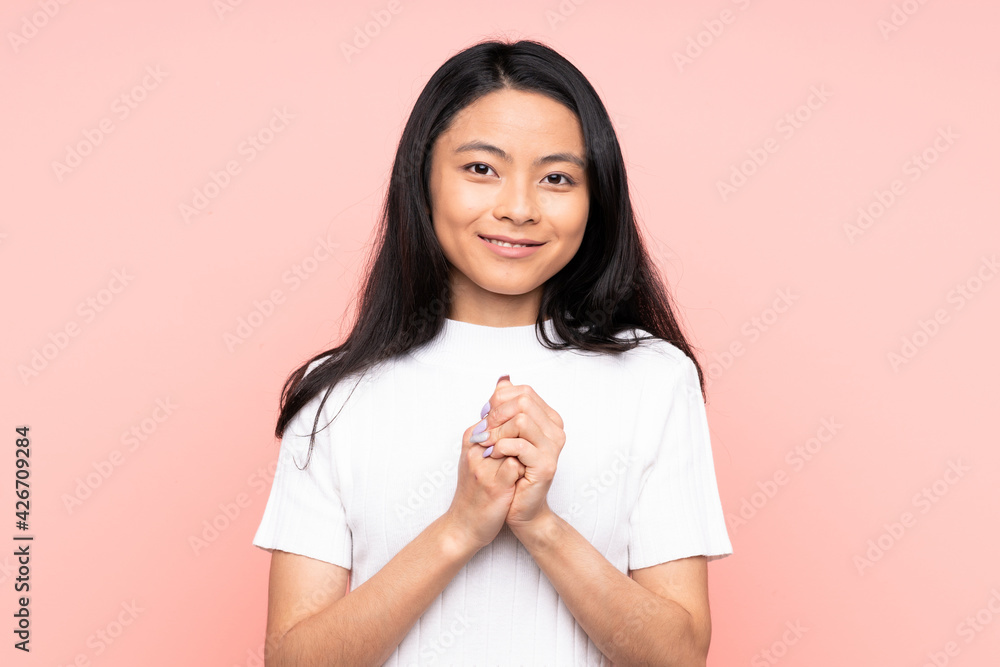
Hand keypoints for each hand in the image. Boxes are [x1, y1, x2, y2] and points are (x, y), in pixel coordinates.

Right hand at [444, 377, 526, 552]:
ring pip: (517, 441)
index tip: (525, 439)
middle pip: (512, 421)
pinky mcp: (494, 484)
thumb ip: (494, 423)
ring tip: (522, 466)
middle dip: (528, 435)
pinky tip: (522, 479)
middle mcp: (475, 447)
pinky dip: (525, 470)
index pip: (502, 409)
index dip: (521, 423)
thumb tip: (505, 383)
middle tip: (527, 452)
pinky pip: (517, 465)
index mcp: (472, 437)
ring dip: (527, 452)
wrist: (465, 525)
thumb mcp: (481, 453)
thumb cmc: (476, 488)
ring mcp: (484, 465)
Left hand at [479, 376, 565, 532]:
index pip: (523, 392)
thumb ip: (506, 407)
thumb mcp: (504, 434)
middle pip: (523, 401)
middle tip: (483, 433)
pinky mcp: (545, 466)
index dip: (499, 401)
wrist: (516, 509)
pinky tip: (494, 456)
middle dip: (497, 414)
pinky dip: (500, 448)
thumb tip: (503, 378)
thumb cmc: (509, 473)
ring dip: (497, 432)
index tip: (485, 418)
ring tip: (487, 446)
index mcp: (548, 420)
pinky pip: (520, 445)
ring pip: (522, 420)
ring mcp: (553, 448)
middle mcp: (556, 431)